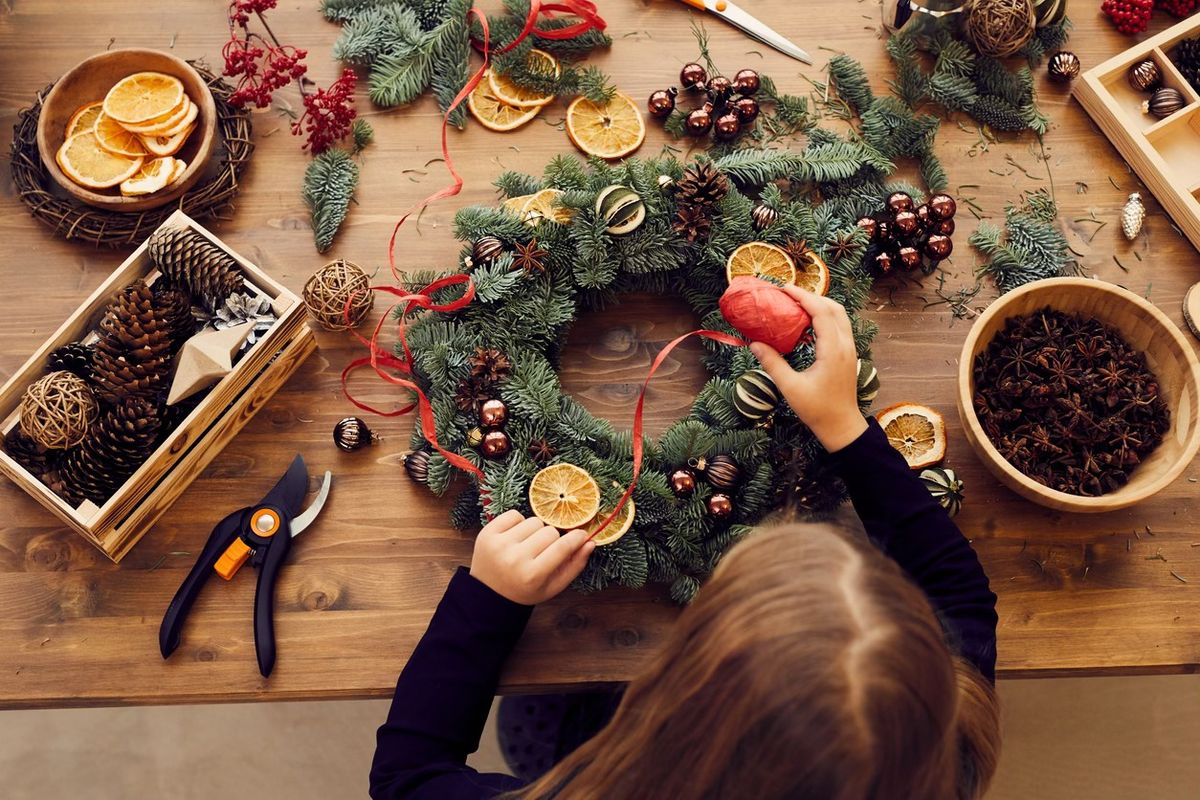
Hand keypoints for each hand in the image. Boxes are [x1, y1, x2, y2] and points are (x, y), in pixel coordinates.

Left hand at [469, 510, 594, 604]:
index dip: (576, 538)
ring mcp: (499, 545)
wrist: (488, 593)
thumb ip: (575, 565)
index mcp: (532, 575)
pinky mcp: (487, 533)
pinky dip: (518, 523)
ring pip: (533, 521)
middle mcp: (515, 559)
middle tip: (543, 551)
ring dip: (535, 531)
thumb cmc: (525, 590)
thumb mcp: (553, 586)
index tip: (581, 535)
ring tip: (527, 546)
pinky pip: (514, 514)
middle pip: (549, 531)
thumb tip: (590, 541)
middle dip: (552, 539)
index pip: (562, 547)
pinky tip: (515, 538)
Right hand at [749, 285, 867, 452]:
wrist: (841, 426)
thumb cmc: (817, 410)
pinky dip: (825, 317)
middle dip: (812, 297)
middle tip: (789, 294)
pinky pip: (839, 327)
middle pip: (835, 308)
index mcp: (833, 350)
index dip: (804, 297)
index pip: (821, 313)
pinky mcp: (848, 355)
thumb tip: (754, 343)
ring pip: (840, 316)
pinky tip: (807, 324)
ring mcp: (850, 349)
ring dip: (820, 306)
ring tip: (797, 305)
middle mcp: (846, 345)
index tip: (785, 289)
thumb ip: (773, 363)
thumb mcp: (790, 388)